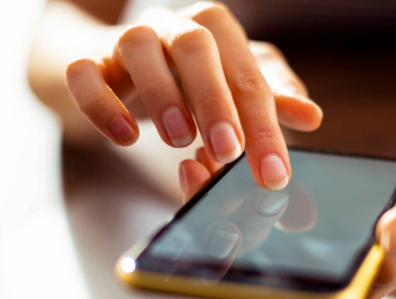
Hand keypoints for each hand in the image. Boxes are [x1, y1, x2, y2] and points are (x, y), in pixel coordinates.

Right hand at [65, 1, 321, 189]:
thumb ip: (268, 99)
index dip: (265, 126)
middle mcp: (172, 26)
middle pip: (197, 46)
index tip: (274, 175)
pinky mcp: (85, 63)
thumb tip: (311, 115)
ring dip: (163, 94)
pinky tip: (126, 137)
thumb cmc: (187, 80)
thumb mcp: (232, 87)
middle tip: (230, 151)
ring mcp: (125, 41)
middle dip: (217, 100)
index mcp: (216, 31)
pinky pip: (84, 75)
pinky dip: (102, 104)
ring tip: (181, 140)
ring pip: (139, 47)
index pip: (247, 75)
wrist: (117, 69)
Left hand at [181, 132, 395, 298]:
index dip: (258, 264)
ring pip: (279, 238)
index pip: (308, 285)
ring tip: (199, 166)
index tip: (214, 229)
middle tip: (193, 183)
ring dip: (235, 204)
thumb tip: (388, 239)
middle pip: (282, 263)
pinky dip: (257, 191)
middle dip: (230, 228)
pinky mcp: (339, 226)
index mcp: (378, 274)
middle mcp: (353, 268)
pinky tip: (232, 165)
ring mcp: (344, 247)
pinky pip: (290, 215)